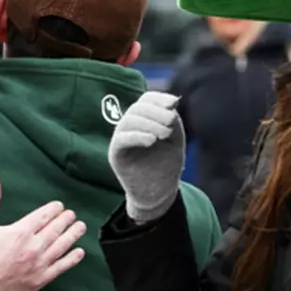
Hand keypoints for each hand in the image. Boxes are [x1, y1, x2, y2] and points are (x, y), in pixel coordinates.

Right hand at [0, 177, 85, 290]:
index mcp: (19, 232)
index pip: (43, 216)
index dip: (54, 209)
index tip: (59, 206)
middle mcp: (32, 247)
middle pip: (55, 229)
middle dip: (65, 220)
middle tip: (72, 215)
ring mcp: (38, 265)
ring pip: (61, 246)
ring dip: (72, 235)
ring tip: (80, 227)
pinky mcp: (39, 281)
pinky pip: (60, 268)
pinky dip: (71, 259)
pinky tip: (79, 253)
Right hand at [109, 91, 185, 223]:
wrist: (159, 192)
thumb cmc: (166, 164)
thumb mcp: (174, 139)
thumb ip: (171, 121)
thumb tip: (171, 104)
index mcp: (144, 119)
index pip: (146, 100)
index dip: (159, 98)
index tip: (174, 103)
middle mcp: (129, 126)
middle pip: (137, 108)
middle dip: (156, 112)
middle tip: (171, 122)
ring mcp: (121, 139)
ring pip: (129, 121)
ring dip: (149, 123)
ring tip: (165, 133)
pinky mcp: (115, 154)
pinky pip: (122, 139)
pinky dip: (137, 136)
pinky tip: (152, 140)